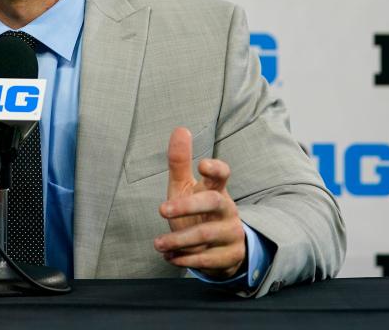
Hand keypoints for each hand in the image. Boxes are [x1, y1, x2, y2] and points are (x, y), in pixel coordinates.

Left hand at [154, 127, 245, 279]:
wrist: (222, 249)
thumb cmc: (199, 211)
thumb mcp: (186, 187)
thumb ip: (180, 162)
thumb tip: (180, 129)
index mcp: (216, 190)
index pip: (222, 175)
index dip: (215, 169)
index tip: (201, 164)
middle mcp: (227, 210)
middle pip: (214, 202)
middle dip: (188, 206)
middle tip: (162, 209)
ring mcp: (230, 233)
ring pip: (206, 235)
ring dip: (179, 240)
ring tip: (158, 244)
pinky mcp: (228, 257)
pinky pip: (208, 259)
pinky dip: (186, 259)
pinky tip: (170, 257)